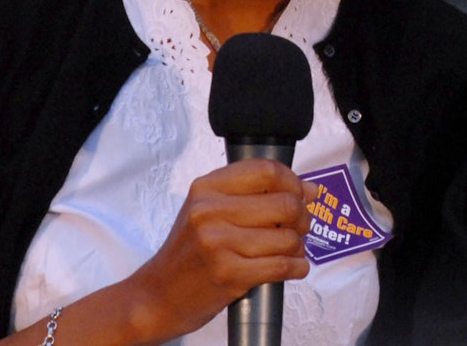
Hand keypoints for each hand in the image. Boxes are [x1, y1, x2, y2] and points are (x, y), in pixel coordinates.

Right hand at [124, 158, 317, 340]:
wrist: (157, 296)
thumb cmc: (189, 252)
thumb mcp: (209, 210)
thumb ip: (255, 194)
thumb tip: (310, 190)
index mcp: (207, 188)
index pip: (267, 170)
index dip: (294, 182)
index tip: (302, 195)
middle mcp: (210, 211)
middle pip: (285, 203)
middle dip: (303, 217)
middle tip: (300, 228)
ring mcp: (218, 243)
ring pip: (287, 237)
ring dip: (299, 246)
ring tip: (290, 251)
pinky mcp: (229, 274)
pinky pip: (282, 265)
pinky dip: (297, 267)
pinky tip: (293, 267)